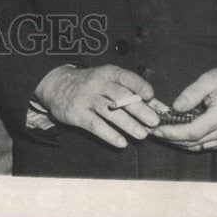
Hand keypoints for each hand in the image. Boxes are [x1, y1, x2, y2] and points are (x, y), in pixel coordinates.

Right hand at [34, 64, 159, 148]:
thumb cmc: (91, 85)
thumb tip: (159, 107)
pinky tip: (121, 143)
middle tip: (153, 121)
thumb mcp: (107, 80)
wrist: (57, 86)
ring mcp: (86, 99)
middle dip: (138, 109)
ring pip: (109, 111)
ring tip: (142, 135)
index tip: (151, 96)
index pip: (125, 77)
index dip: (138, 85)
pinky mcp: (77, 113)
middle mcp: (97, 84)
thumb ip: (132, 92)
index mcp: (107, 73)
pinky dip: (109, 134)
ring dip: (127, 124)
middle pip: (120, 96)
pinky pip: (95, 125)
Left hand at [153, 67, 216, 151]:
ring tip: (161, 133)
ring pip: (198, 146)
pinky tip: (177, 134)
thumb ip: (191, 93)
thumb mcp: (208, 80)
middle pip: (194, 142)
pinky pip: (205, 145)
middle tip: (153, 131)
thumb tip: (175, 107)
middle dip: (171, 138)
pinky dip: (190, 142)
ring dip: (179, 142)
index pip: (192, 132)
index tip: (157, 129)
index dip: (173, 133)